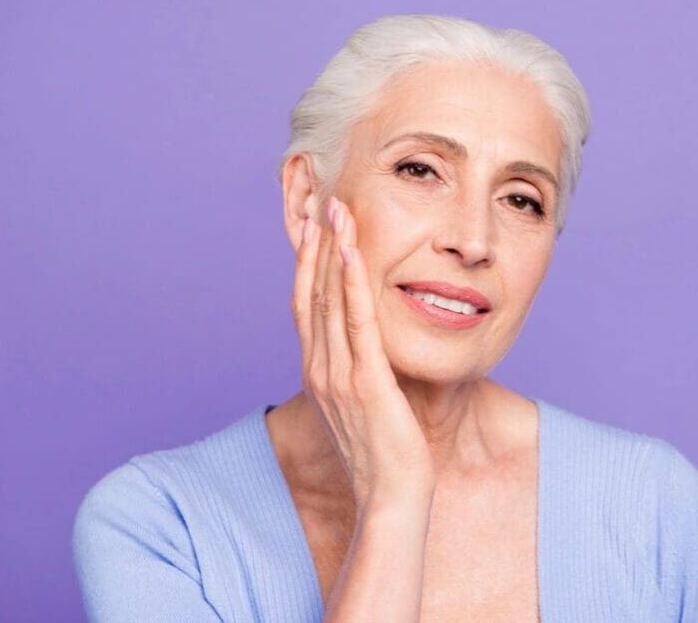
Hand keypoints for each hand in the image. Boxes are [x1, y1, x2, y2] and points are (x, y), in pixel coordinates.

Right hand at [292, 195, 434, 509]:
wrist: (390, 497)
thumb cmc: (384, 452)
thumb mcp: (362, 404)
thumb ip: (356, 370)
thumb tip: (363, 348)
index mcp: (318, 371)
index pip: (307, 305)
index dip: (308, 263)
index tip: (313, 225)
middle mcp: (320, 368)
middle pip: (311, 293)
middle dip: (316, 245)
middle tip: (320, 200)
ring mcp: (339, 374)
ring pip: (330, 300)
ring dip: (333, 251)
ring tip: (336, 209)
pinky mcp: (365, 381)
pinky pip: (358, 321)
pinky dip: (354, 281)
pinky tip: (354, 250)